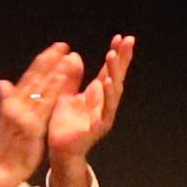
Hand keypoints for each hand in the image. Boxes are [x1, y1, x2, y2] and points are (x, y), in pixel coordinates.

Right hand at [0, 46, 75, 185]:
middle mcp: (16, 105)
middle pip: (34, 79)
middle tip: (63, 46)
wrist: (3, 171)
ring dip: (54, 71)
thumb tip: (2, 82)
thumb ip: (6, 100)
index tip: (53, 50)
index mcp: (11, 103)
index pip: (28, 78)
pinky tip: (62, 79)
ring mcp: (23, 115)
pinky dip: (53, 90)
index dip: (41, 63)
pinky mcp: (31, 126)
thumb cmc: (7, 148)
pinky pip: (45, 105)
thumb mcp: (4, 121)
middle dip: (49, 61)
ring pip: (41, 88)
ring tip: (66, 57)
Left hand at [45, 35, 135, 186]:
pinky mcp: (97, 127)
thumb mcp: (65, 94)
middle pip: (116, 77)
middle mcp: (104, 102)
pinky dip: (107, 97)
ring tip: (113, 57)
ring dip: (114, 74)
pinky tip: (107, 84)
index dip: (116, 55)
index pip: (109, 70)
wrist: (59, 149)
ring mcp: (103, 115)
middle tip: (126, 41)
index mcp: (97, 94)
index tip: (121, 37)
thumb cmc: (63, 123)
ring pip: (113, 92)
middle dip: (121, 59)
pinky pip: (104, 111)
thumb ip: (71, 77)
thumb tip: (74, 55)